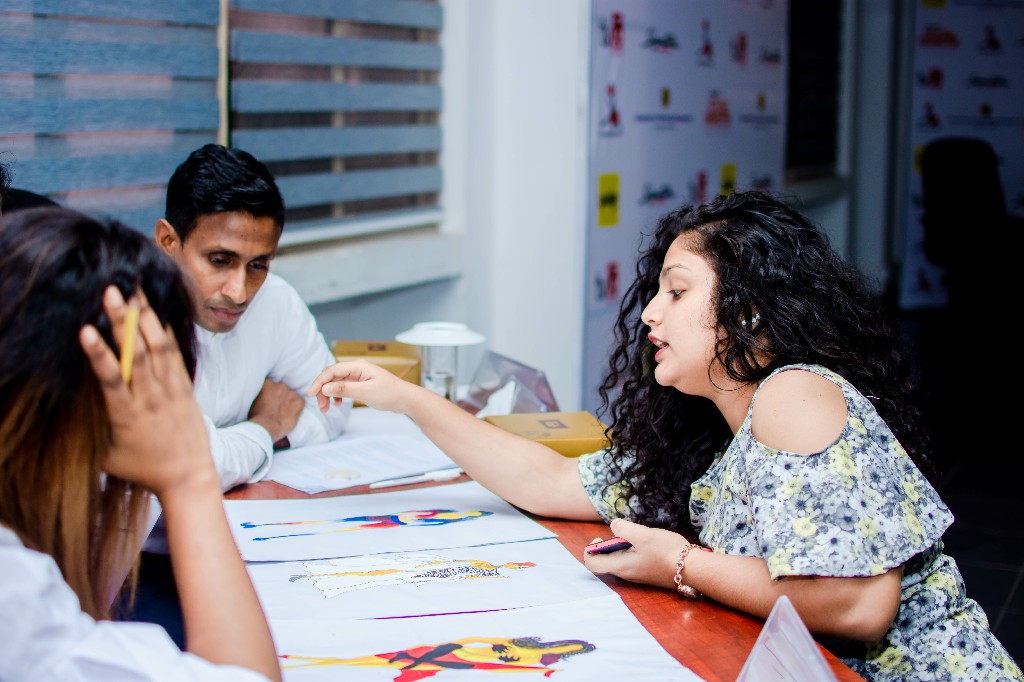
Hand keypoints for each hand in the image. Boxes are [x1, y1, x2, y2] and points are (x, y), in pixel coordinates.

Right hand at [79, 286, 213, 496]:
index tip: (86, 330)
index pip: (111, 379)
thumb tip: (53, 418)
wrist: (188, 475)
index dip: (99, 354)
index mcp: (126, 415)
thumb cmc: (141, 468)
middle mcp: (150, 398)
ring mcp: (170, 390)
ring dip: (145, 317)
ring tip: (133, 290)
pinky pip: (175, 355)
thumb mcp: (106, 456)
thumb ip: (85, 433)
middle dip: (124, 321)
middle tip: (111, 291)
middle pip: (137, 354)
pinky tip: (154, 311)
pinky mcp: (185, 387)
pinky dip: (164, 332)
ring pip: (159, 348)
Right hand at [247, 377, 303, 441]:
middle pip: (282, 389)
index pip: (272, 384)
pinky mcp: (299, 402)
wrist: (266, 427)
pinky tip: (291, 414)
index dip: (271, 393)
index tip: (270, 400)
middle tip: (276, 407)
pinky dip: (297, 407)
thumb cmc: (255, 417)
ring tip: (283, 412)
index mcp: (268, 383)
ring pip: (292, 395)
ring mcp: (291, 393)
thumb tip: (261, 395)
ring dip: (289, 401)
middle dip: (280, 396)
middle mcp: (280, 385)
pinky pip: (300, 402)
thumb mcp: (252, 401)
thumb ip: (259, 394)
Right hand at [308, 359, 421, 413]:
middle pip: (332, 376)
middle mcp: (357, 369)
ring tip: (326, 408)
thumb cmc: (389, 394)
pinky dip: (337, 396)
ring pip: (336, 383)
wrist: (406, 399)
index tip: (310, 394)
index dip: (319, 382)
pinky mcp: (361, 385)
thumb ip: (344, 389)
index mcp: (358, 367)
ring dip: (328, 394)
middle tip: (321, 406)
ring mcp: (358, 377)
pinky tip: (337, 404)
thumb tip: (325, 388)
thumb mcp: (365, 392)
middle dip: (323, 390)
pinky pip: (343, 388)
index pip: (332, 371)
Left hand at [582, 518, 688, 589]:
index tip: (599, 538)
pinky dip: (631, 551)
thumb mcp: (643, 534)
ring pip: (619, 562)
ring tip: (633, 536)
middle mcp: (627, 574)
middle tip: (617, 534)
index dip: (590, 550)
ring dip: (620, 547)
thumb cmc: (667, 552)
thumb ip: (623, 528)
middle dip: (606, 546)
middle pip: (605, 562)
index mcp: (621, 567)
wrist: (693, 569)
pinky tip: (645, 543)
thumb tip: (614, 526)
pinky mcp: (648, 573)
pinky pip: (631, 562)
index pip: (592, 564)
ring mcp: (638, 575)